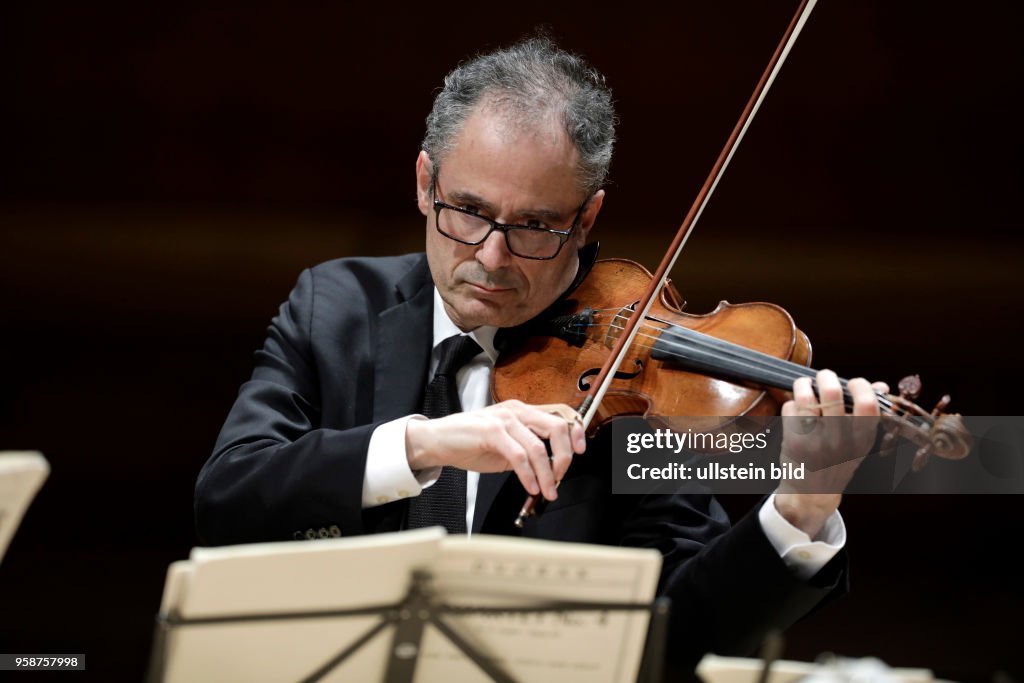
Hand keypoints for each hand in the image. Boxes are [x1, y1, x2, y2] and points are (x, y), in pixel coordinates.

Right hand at [405, 399, 585, 500]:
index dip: (576, 432)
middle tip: (560, 477)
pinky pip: (518, 455)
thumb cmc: (470, 442)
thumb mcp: (506, 445)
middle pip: (556, 427)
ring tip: (546, 490)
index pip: (560, 414)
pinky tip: (531, 486)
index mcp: (523, 411)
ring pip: (538, 446)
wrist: (438, 441)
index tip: (580, 451)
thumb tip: (551, 469)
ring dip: (546, 474)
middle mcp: (516, 410)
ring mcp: (504, 419)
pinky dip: (528, 475)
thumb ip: (528, 451)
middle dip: (564, 456)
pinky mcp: (490, 431)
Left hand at [774, 369, 887, 536]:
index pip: (867, 404)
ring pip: (805, 398)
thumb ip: (869, 413)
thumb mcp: (858, 442)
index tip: (854, 382)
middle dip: (826, 377)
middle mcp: (839, 441)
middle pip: (832, 394)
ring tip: (804, 385)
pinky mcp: (793, 442)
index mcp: (861, 440)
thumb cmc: (837, 461)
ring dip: (803, 385)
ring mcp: (815, 442)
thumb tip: (880, 385)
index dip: (860, 385)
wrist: (811, 493)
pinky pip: (789, 409)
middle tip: (824, 376)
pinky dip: (791, 403)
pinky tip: (795, 407)